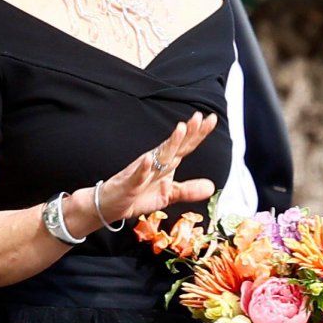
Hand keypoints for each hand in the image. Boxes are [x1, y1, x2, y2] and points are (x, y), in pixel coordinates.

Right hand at [95, 113, 217, 225]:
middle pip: (175, 146)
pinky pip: (137, 175)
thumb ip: (188, 190)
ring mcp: (142, 171)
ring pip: (158, 155)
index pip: (185, 146)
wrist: (111, 205)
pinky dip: (143, 168)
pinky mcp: (130, 183)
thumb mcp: (168, 195)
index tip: (212, 119)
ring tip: (181, 130)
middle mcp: (155, 162)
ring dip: (170, 143)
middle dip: (188, 132)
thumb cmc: (137, 195)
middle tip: (199, 117)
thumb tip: (211, 187)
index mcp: (166, 163)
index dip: (199, 134)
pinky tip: (148, 160)